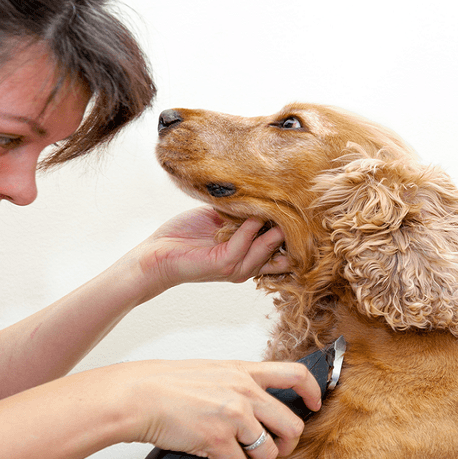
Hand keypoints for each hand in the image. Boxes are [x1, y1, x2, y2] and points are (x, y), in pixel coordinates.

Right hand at [106, 358, 320, 458]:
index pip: (295, 374)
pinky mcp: (218, 440)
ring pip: (269, 452)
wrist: (139, 395)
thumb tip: (252, 400)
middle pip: (291, 425)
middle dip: (287, 444)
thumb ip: (236, 382)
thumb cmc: (166, 384)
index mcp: (244, 372)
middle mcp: (244, 392)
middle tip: (274, 449)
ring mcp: (233, 417)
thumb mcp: (211, 370)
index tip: (315, 403)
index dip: (313, 391)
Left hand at [127, 207, 288, 300]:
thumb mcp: (220, 220)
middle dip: (291, 228)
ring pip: (267, 246)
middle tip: (298, 204)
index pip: (283, 247)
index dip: (291, 228)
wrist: (157, 254)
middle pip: (283, 249)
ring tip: (277, 203)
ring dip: (272, 224)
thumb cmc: (185, 236)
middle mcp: (248, 265)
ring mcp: (237, 267)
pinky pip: (245, 243)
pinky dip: (250, 227)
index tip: (300, 204)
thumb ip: (241, 211)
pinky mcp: (223, 264)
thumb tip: (261, 191)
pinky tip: (251, 213)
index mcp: (249, 256)